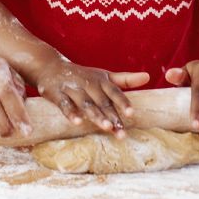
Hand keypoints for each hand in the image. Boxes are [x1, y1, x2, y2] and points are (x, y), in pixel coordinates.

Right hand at [31, 57, 147, 136]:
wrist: (50, 66)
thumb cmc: (82, 75)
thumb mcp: (103, 75)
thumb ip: (125, 79)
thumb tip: (148, 77)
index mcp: (100, 80)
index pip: (114, 92)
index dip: (123, 102)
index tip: (132, 114)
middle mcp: (88, 84)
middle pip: (102, 102)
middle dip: (112, 117)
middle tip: (122, 132)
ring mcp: (72, 89)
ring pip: (86, 104)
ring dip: (96, 116)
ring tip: (106, 127)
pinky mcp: (57, 94)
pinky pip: (65, 104)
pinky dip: (71, 113)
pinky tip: (77, 122)